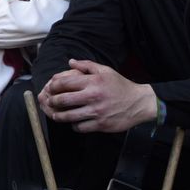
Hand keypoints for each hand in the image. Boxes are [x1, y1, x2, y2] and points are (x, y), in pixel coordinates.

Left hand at [38, 59, 158, 133]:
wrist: (139, 103)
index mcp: (93, 82)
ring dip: (58, 115)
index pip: (64, 83)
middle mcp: (93, 96)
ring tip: (56, 114)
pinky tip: (73, 122)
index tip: (51, 88)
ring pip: (68, 116)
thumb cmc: (120, 86)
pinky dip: (74, 125)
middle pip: (62, 100)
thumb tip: (70, 62)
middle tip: (50, 102)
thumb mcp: (105, 71)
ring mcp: (96, 112)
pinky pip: (79, 127)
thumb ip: (87, 65)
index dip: (53, 86)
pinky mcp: (100, 124)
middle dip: (52, 101)